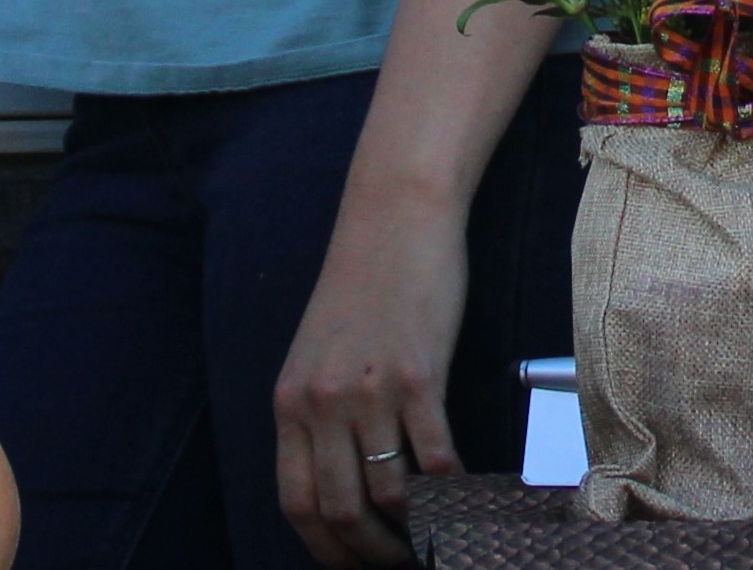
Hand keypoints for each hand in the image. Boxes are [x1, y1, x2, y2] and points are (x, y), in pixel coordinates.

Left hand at [275, 193, 467, 564]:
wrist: (395, 217)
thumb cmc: (363, 283)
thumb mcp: (320, 353)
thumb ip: (322, 412)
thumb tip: (343, 476)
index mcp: (290, 402)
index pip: (296, 502)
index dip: (326, 547)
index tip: (353, 565)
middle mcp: (321, 403)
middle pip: (339, 509)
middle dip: (370, 553)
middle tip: (398, 565)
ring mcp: (369, 390)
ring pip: (387, 491)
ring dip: (412, 528)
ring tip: (432, 537)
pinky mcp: (418, 374)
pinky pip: (433, 454)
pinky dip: (448, 486)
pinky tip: (462, 492)